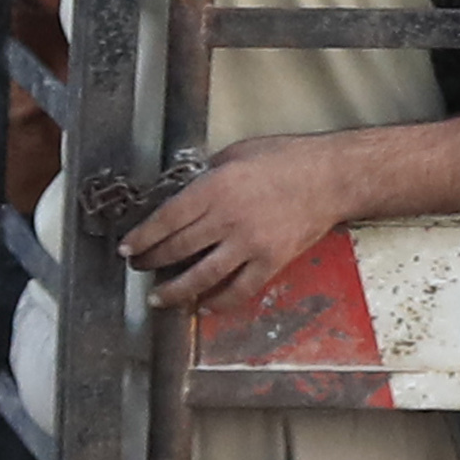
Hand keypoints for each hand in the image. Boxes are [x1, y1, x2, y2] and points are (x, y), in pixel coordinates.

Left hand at [123, 133, 363, 313]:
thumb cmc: (287, 159)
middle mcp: (228, 219)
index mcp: (215, 188)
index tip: (128, 248)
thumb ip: (208, 175)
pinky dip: (219, 302)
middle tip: (139, 267)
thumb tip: (185, 193)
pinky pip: (239, 290)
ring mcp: (250, 244)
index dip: (142, 237)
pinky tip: (205, 306)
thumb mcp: (236, 154)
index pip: (166, 219)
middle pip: (177, 249)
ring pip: (201, 277)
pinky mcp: (271, 261)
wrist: (332, 177)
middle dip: (151, 262)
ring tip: (159, 297)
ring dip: (175, 291)